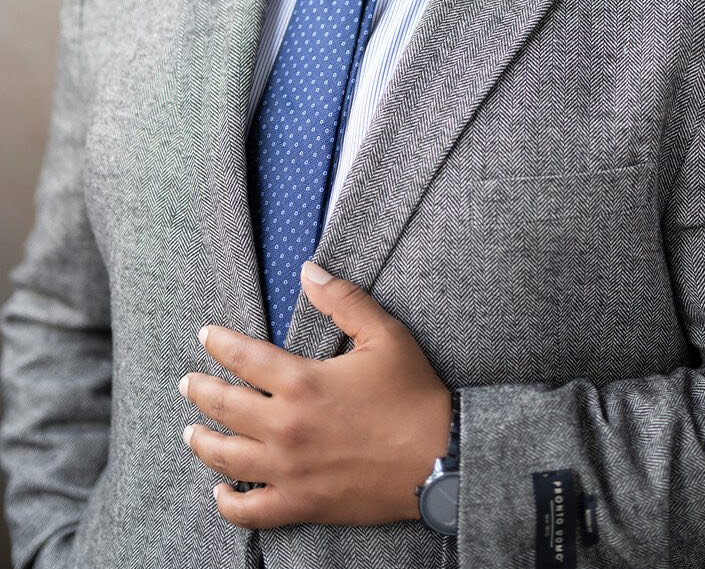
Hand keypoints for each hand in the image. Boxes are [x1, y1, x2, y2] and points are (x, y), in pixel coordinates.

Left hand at [180, 262, 451, 527]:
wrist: (439, 459)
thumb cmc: (413, 394)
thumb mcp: (384, 334)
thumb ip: (343, 299)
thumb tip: (308, 270)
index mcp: (303, 382)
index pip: (243, 357)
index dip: (219, 344)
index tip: (205, 336)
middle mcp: (286, 426)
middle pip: (224, 406)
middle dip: (200, 391)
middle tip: (187, 383)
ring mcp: (290, 470)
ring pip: (227, 457)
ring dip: (202, 441)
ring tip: (191, 431)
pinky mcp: (301, 503)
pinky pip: (249, 512)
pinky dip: (228, 503)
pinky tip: (220, 490)